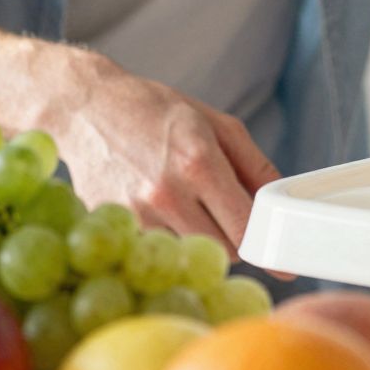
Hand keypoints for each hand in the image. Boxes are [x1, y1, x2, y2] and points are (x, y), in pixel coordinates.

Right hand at [40, 48, 280, 253]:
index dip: (266, 244)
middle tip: (232, 220)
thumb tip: (281, 204)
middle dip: (236, 241)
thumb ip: (256, 166)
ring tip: (194, 210)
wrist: (87, 109)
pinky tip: (164, 213)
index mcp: (199, 163)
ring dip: (202, 242)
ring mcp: (136, 213)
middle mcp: (166, 194)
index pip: (244, 227)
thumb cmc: (158, 112)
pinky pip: (158, 249)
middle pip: (221, 249)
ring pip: (190, 254)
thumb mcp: (219, 125)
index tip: (281, 260)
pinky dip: (170, 240)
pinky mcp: (113, 225)